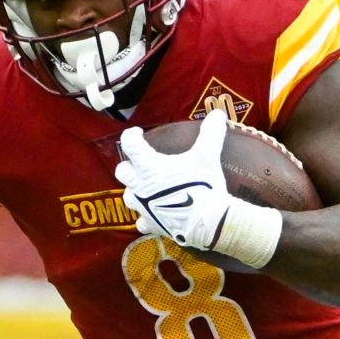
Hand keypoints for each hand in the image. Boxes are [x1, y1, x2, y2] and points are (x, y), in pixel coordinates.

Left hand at [115, 117, 280, 268]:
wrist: (207, 222)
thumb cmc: (203, 186)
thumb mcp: (208, 156)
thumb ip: (210, 133)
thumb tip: (217, 114)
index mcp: (148, 166)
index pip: (129, 144)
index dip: (131, 135)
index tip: (138, 133)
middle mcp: (139, 186)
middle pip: (122, 171)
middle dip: (129, 165)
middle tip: (142, 163)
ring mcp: (143, 207)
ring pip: (127, 196)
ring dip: (134, 190)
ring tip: (146, 188)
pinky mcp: (151, 224)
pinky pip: (141, 221)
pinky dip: (145, 217)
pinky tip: (154, 214)